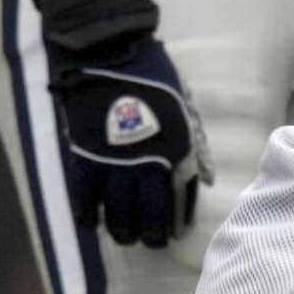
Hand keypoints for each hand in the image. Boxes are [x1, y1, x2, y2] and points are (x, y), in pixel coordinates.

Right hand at [48, 35, 209, 247]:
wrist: (109, 51)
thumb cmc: (153, 76)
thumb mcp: (186, 109)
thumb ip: (196, 146)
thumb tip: (209, 179)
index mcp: (178, 152)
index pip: (183, 200)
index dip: (179, 220)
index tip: (176, 232)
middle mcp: (150, 165)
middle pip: (152, 216)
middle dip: (152, 235)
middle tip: (150, 242)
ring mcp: (115, 163)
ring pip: (119, 215)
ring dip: (122, 231)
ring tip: (124, 236)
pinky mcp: (85, 157)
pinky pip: (84, 198)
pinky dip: (88, 214)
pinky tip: (90, 222)